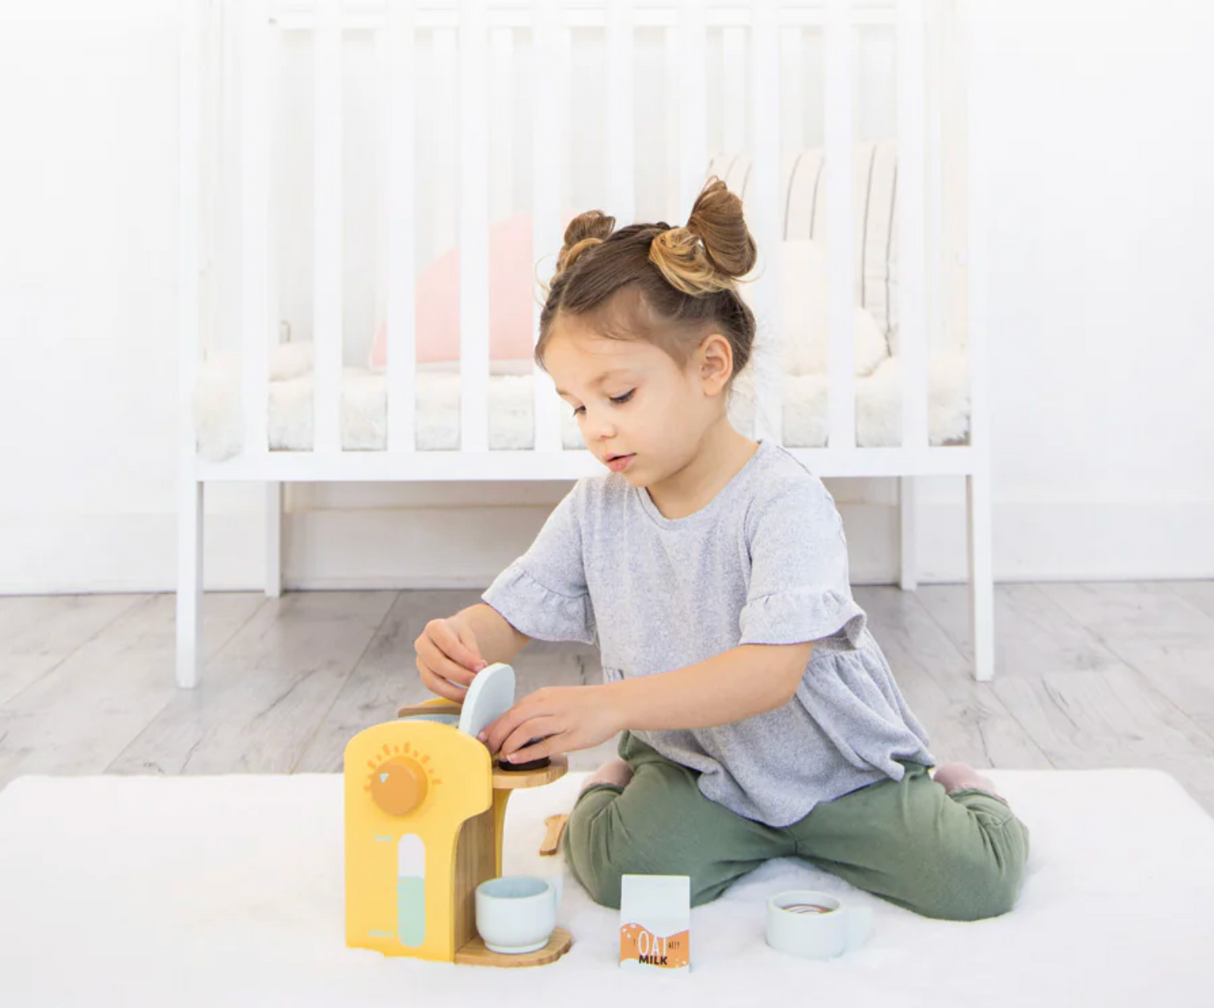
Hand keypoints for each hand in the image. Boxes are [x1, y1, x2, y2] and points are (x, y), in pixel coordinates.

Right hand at [413, 616, 487, 702]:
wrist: (450, 636)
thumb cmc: (460, 636)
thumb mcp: (468, 636)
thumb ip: (472, 651)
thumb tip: (478, 669)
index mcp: (434, 628)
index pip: (449, 645)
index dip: (465, 658)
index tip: (480, 667)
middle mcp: (422, 643)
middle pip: (438, 663)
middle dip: (460, 675)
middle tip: (477, 681)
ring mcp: (420, 660)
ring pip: (431, 680)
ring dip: (453, 690)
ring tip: (471, 692)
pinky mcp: (423, 674)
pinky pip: (433, 688)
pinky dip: (449, 694)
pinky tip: (463, 696)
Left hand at [480, 685, 621, 764]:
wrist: (614, 703)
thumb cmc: (585, 704)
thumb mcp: (557, 698)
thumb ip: (538, 709)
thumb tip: (515, 725)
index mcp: (544, 696)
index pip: (511, 710)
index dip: (494, 725)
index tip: (482, 736)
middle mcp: (550, 705)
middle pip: (514, 718)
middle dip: (496, 734)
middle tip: (486, 748)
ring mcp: (561, 721)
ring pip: (526, 730)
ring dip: (509, 743)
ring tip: (500, 755)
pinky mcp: (572, 737)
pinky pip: (545, 745)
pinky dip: (527, 753)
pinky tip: (515, 759)